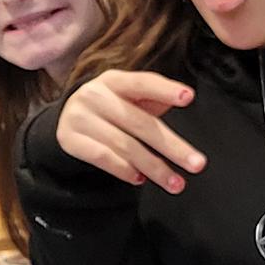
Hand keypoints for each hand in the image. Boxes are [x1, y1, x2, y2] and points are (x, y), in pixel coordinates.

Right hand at [54, 70, 205, 191]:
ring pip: (125, 145)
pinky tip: (140, 178)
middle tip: (197, 164)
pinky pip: (104, 158)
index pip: (142, 82)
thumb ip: (154, 98)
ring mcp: (80, 118)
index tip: (189, 97)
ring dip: (154, 168)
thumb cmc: (110, 108)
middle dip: (172, 146)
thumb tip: (183, 97)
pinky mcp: (70, 140)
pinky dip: (125, 170)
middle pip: (140, 123)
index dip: (165, 89)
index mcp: (114, 81)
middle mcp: (95, 95)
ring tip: (175, 183)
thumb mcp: (129, 98)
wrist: (67, 120)